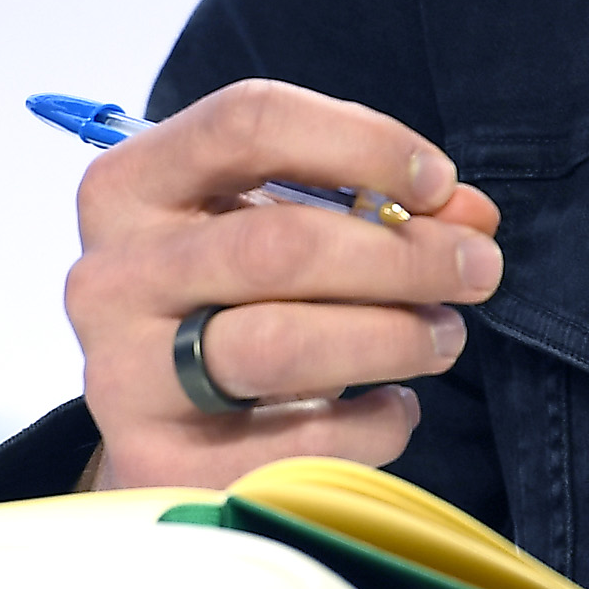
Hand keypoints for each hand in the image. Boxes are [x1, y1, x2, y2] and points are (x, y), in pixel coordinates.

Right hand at [65, 78, 504, 490]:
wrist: (163, 420)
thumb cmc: (238, 293)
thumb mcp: (285, 222)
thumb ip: (377, 202)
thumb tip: (470, 217)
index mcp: (131, 186)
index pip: (248, 123)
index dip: (363, 142)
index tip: (439, 180)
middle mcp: (109, 277)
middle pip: (277, 246)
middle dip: (402, 255)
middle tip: (480, 268)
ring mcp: (121, 376)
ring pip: (280, 347)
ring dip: (393, 337)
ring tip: (446, 335)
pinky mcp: (157, 465)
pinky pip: (293, 446)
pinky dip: (372, 424)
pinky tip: (396, 405)